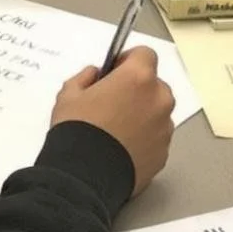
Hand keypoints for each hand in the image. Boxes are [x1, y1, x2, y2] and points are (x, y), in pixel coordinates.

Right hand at [51, 50, 174, 197]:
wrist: (84, 177)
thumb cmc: (77, 130)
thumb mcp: (69, 94)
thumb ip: (85, 77)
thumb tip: (95, 75)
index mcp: (138, 78)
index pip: (145, 54)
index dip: (129, 60)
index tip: (115, 72)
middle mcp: (158, 99)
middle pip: (154, 84)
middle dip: (137, 89)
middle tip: (113, 103)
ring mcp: (164, 128)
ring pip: (157, 112)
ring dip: (143, 114)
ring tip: (117, 130)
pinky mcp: (163, 153)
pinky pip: (156, 137)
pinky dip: (145, 138)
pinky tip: (122, 148)